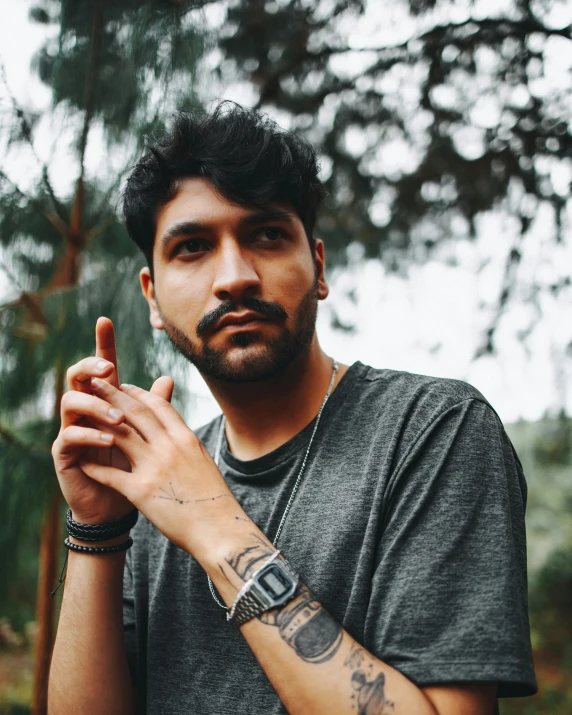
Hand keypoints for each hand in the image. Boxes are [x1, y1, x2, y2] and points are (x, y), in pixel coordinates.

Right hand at [51, 317, 173, 523]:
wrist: (118, 506)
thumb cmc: (134, 466)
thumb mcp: (148, 435)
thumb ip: (156, 408)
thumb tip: (169, 378)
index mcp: (106, 400)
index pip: (103, 367)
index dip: (102, 344)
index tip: (105, 320)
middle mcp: (85, 410)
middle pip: (77, 376)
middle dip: (91, 367)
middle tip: (110, 369)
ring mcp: (71, 429)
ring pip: (70, 401)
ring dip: (97, 405)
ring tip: (120, 419)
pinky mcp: (64, 453)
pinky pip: (69, 435)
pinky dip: (90, 435)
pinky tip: (108, 439)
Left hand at [75, 379, 246, 558]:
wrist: (218, 529)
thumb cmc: (213, 498)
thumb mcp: (203, 460)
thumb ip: (186, 442)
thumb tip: (177, 431)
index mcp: (186, 438)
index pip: (158, 405)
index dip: (138, 393)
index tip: (124, 386)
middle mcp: (170, 447)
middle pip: (136, 412)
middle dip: (113, 394)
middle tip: (96, 382)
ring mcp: (154, 468)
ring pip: (120, 434)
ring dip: (99, 420)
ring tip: (84, 412)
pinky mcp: (141, 492)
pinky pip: (110, 474)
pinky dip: (94, 466)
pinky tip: (83, 461)